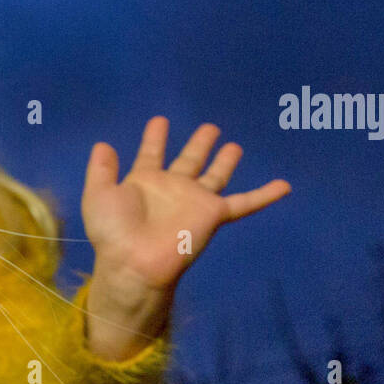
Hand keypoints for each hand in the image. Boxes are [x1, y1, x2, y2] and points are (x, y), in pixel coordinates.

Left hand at [80, 116, 290, 359]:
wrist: (134, 262)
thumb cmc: (113, 230)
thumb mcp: (98, 194)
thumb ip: (101, 169)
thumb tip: (103, 144)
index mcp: (144, 181)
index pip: (152, 154)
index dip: (155, 139)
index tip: (160, 121)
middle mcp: (172, 188)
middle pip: (189, 161)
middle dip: (198, 145)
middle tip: (210, 127)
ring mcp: (194, 201)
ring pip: (215, 176)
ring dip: (223, 161)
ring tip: (232, 145)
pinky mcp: (213, 215)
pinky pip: (244, 203)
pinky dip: (265, 195)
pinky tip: (285, 185)